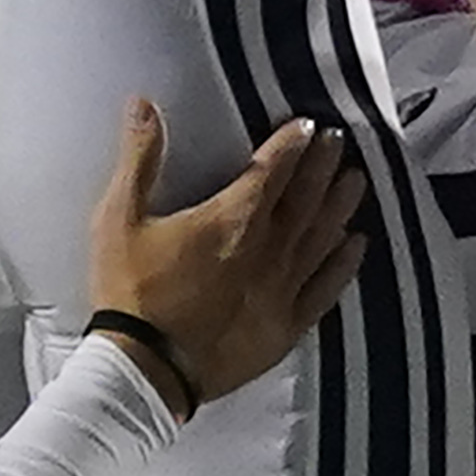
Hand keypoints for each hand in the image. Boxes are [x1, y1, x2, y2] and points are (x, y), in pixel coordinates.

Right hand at [88, 101, 363, 407]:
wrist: (144, 369)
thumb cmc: (129, 293)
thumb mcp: (119, 218)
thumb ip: (139, 158)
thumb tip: (144, 105)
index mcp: (231, 218)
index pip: (271, 168)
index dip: (291, 143)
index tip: (307, 125)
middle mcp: (266, 249)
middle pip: (305, 197)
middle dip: (322, 165)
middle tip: (338, 141)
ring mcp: (280, 289)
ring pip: (322, 238)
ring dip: (340, 205)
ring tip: (355, 180)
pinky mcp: (284, 327)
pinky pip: (324, 290)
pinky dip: (343, 265)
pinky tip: (355, 246)